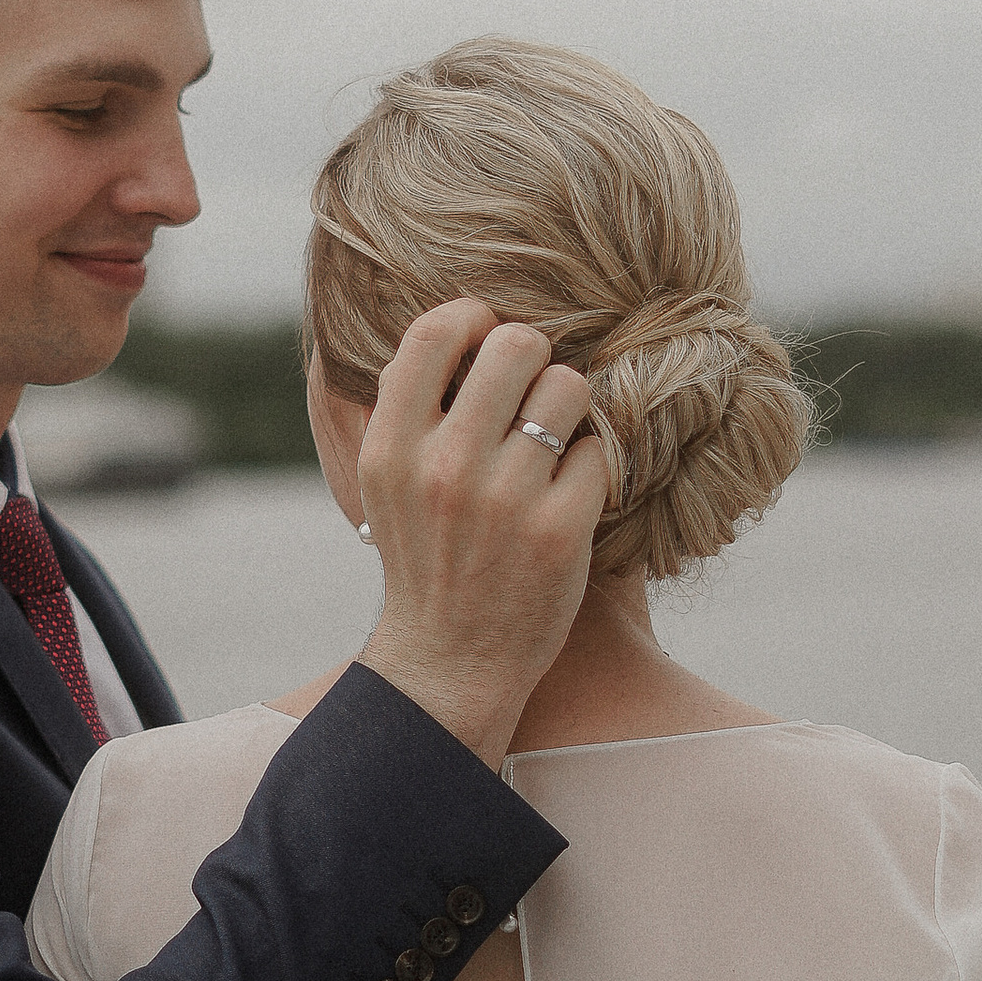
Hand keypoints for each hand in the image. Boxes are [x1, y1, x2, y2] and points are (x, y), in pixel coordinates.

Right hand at [355, 302, 605, 769]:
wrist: (449, 664)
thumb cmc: (426, 559)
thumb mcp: (386, 485)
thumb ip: (406, 410)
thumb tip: (456, 326)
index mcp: (393, 448)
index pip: (435, 332)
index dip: (473, 316)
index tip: (487, 336)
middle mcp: (445, 467)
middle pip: (516, 344)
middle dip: (534, 358)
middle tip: (532, 391)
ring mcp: (505, 499)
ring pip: (567, 388)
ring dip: (568, 407)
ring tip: (553, 442)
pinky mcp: (560, 531)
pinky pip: (596, 451)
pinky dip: (589, 468)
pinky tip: (567, 495)